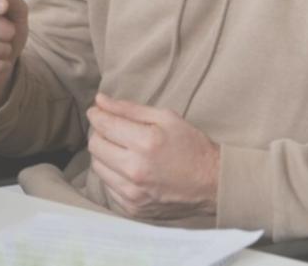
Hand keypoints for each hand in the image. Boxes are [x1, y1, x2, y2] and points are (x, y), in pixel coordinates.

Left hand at [86, 93, 219, 219]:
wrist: (211, 184)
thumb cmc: (191, 146)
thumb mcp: (166, 118)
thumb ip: (129, 109)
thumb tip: (100, 101)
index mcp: (145, 143)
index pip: (104, 125)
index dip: (96, 114)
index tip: (96, 110)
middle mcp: (135, 170)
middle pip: (95, 147)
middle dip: (99, 133)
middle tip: (111, 129)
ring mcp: (133, 193)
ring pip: (98, 167)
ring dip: (104, 154)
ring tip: (122, 149)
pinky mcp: (132, 208)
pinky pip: (108, 187)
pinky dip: (113, 175)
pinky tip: (129, 168)